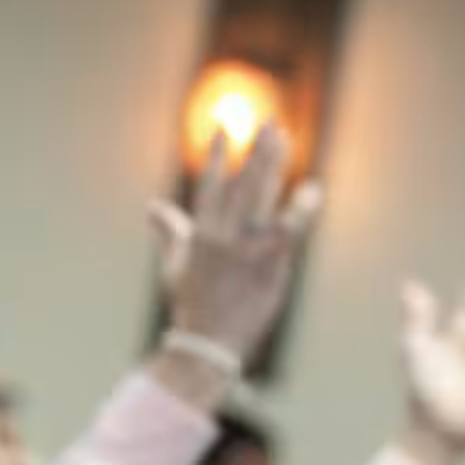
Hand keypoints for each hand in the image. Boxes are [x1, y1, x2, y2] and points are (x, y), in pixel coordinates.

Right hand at [150, 124, 321, 359]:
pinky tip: (312, 189)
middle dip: (255, 149)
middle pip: (242, 181)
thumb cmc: (192, 305)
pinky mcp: (270, 262)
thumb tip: (153, 206)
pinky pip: (290, 228)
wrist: (208, 343)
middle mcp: (222, 235)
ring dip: (275, 163)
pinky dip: (302, 208)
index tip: (223, 128)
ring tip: (284, 137)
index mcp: (199, 235)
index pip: (209, 185)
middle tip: (269, 121)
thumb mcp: (176, 264)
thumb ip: (170, 230)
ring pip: (263, 195)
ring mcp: (247, 247)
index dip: (217, 155)